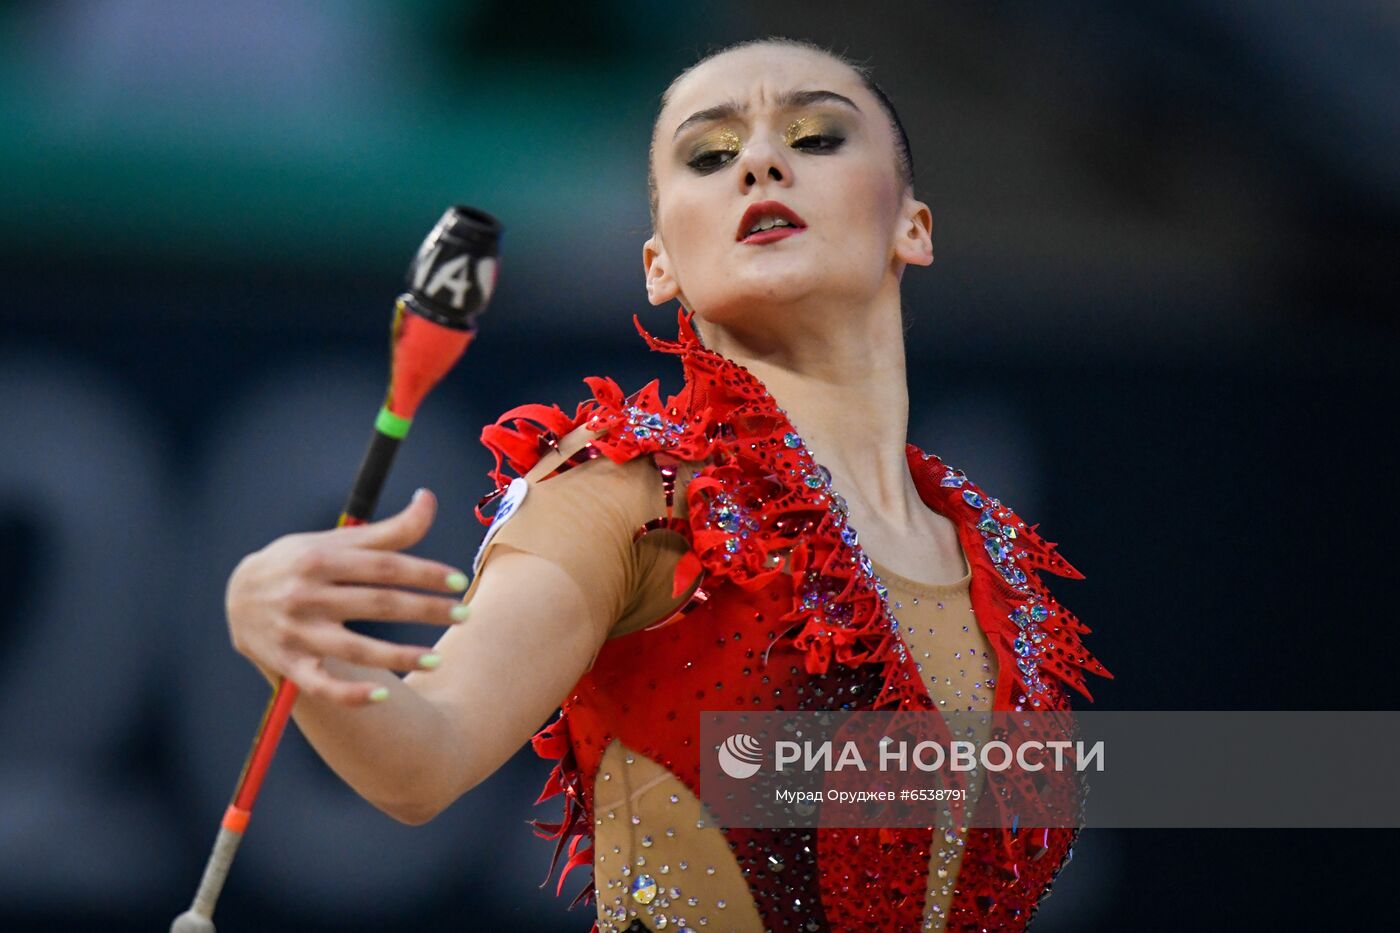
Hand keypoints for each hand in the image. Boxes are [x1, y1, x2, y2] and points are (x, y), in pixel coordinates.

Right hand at [225, 488, 469, 705]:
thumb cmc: (300, 563)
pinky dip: (351, 694)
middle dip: (424, 610)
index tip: (458, 580)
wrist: (236, 595)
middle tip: (464, 614)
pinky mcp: (288, 664)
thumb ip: (387, 530)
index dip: (423, 573)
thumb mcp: (334, 542)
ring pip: (355, 649)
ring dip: (399, 656)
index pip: (383, 566)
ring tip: (437, 658)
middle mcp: (307, 595)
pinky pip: (322, 685)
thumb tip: (428, 498)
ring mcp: (297, 633)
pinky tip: (384, 693)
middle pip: (377, 604)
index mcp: (321, 560)